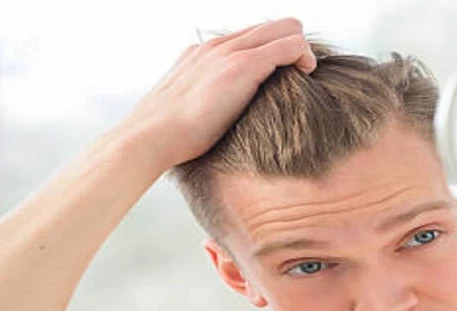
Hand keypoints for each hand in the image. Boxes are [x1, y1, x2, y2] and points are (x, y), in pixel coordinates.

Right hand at [117, 18, 316, 168]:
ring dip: (301, 51)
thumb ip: (206, 106)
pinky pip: (290, 45)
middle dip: (293, 47)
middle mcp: (216, 46)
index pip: (251, 37)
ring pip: (286, 28)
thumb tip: (217, 126)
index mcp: (203, 54)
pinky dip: (304, 57)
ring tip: (305, 77)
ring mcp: (228, 52)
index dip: (274, 53)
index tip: (284, 78)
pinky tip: (306, 77)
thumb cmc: (168, 139)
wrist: (150, 138)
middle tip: (300, 77)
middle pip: (272, 25)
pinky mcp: (242, 65)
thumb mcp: (188, 113)